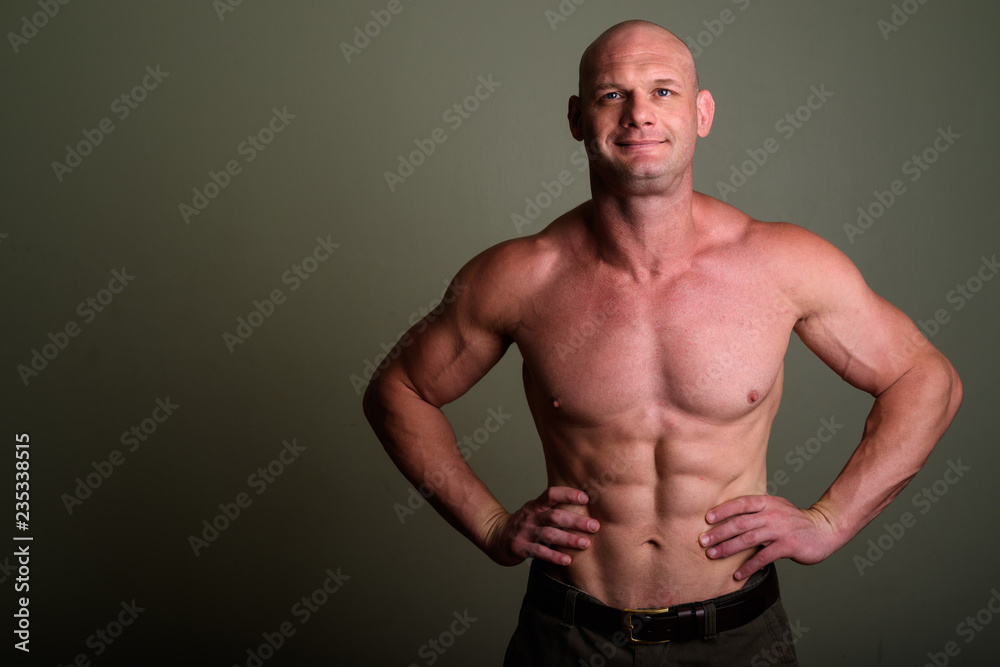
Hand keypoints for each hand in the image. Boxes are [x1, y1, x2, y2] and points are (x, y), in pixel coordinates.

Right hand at [483, 487, 599, 566]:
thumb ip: (554, 508)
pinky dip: (554, 556)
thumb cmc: (524, 523)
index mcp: (536, 506)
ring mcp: (525, 532)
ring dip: (568, 539)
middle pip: (554, 516)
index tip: (585, 497)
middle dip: (576, 521)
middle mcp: (531, 517)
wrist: (495, 536)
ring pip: (549, 534)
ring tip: (585, 544)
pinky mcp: (521, 548)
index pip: (551, 494)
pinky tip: (567, 560)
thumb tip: (585, 505)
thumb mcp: (535, 510)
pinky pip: (539, 552)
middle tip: (594, 526)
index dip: (568, 494)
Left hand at [699, 495, 837, 580]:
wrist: (825, 529)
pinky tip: (738, 574)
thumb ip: (757, 509)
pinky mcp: (788, 546)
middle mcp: (772, 514)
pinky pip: (763, 557)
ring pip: (748, 539)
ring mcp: (780, 530)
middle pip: (740, 523)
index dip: (723, 510)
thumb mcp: (776, 506)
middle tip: (702, 541)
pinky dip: (749, 566)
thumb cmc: (795, 520)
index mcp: (767, 503)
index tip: (707, 519)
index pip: (741, 503)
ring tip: (713, 555)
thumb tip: (731, 514)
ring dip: (728, 548)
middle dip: (719, 533)